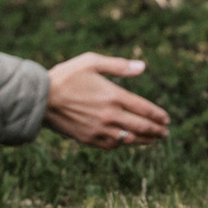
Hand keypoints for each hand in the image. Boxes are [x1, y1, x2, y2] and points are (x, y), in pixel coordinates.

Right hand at [45, 53, 170, 148]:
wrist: (40, 98)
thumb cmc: (66, 76)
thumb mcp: (91, 62)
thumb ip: (118, 65)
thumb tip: (142, 67)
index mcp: (113, 95)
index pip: (144, 109)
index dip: (158, 115)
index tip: (166, 119)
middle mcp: (110, 115)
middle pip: (141, 127)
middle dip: (156, 131)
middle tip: (165, 133)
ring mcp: (99, 129)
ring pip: (129, 139)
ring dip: (144, 140)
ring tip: (153, 140)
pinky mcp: (88, 138)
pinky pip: (111, 145)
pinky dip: (122, 144)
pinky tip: (126, 142)